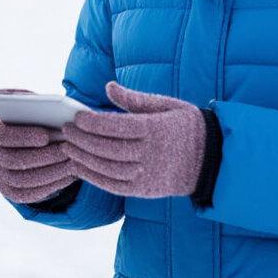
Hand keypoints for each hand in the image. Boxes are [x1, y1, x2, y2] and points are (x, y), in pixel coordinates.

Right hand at [0, 117, 76, 203]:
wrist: (22, 148)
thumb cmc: (31, 124)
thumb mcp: (29, 114)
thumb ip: (35, 112)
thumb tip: (56, 116)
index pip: (2, 136)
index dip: (23, 137)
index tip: (44, 137)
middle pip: (14, 160)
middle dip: (43, 156)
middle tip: (66, 150)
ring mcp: (0, 177)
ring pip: (23, 180)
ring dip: (50, 172)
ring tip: (71, 163)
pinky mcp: (12, 192)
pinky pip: (31, 193)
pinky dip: (51, 185)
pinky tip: (68, 175)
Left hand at [60, 81, 205, 198]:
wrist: (212, 159)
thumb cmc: (184, 125)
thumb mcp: (166, 105)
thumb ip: (134, 99)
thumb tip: (108, 87)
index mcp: (157, 129)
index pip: (118, 127)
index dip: (94, 123)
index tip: (76, 117)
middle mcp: (152, 154)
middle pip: (110, 148)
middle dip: (83, 140)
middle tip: (65, 131)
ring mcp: (149, 174)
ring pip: (109, 169)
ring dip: (85, 159)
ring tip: (68, 148)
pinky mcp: (146, 190)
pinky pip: (115, 186)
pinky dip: (95, 178)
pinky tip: (80, 168)